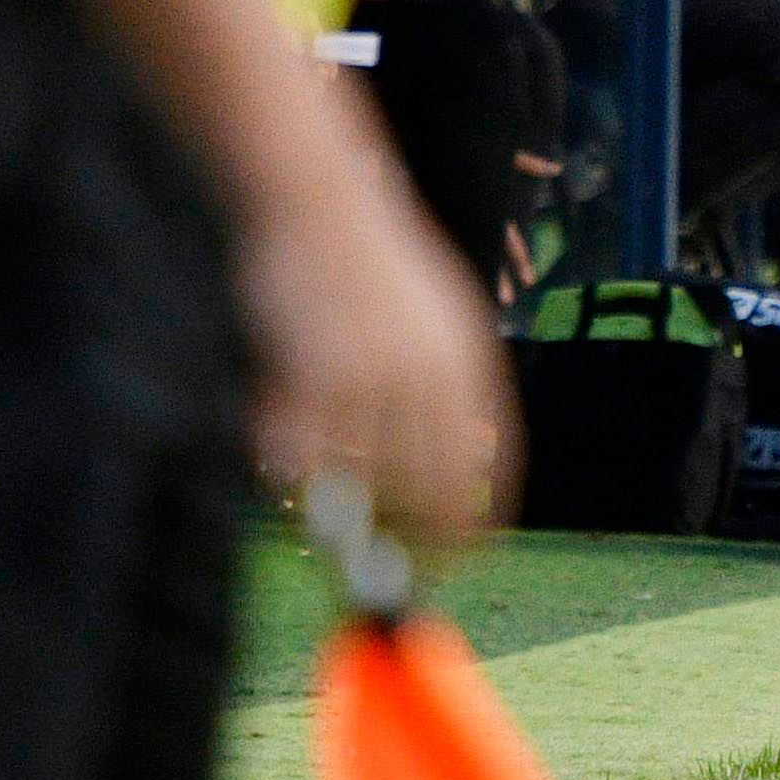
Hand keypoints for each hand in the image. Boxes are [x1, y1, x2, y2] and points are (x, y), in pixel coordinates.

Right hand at [244, 99, 513, 556]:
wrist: (319, 203)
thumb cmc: (371, 264)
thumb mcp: (434, 318)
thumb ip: (444, 385)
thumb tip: (448, 464)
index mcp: (471, 361)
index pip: (493, 460)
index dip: (477, 516)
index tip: (464, 558)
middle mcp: (431, 375)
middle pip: (432, 485)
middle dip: (414, 539)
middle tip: (391, 575)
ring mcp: (372, 376)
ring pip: (366, 479)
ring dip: (349, 516)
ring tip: (331, 535)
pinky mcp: (314, 374)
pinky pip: (308, 457)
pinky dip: (297, 482)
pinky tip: (287, 488)